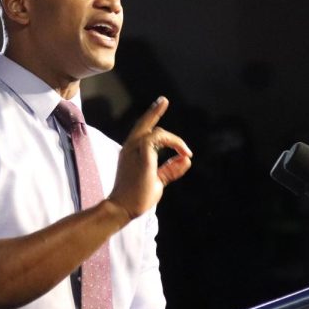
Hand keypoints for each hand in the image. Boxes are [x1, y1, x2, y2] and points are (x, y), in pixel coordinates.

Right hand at [108, 97, 192, 219]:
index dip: (151, 120)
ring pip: (155, 131)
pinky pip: (158, 138)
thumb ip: (171, 169)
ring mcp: (133, 150)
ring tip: (185, 150)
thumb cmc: (137, 197)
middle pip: (142, 124)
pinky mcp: (141, 154)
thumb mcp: (158, 180)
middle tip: (163, 100)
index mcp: (132, 153)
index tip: (160, 108)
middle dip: (153, 111)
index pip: (142, 132)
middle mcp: (130, 148)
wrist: (122, 208)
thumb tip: (186, 159)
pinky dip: (173, 142)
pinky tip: (182, 152)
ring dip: (174, 139)